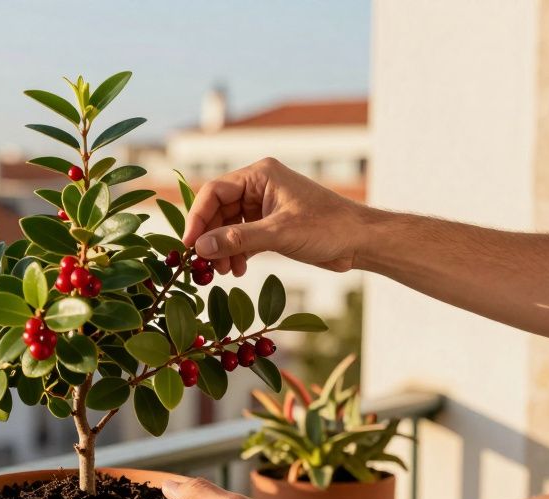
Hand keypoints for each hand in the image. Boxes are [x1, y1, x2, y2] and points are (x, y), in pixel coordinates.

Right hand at [183, 158, 370, 274]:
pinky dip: (236, 253)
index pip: (214, 192)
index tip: (189, 246)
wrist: (359, 241)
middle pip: (218, 211)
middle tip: (206, 266)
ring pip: (228, 227)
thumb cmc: (326, 228)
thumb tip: (199, 249)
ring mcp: (263, 206)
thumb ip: (237, 240)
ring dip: (223, 250)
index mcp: (259, 175)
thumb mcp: (278, 234)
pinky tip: (237, 270)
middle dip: (211, 239)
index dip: (197, 218)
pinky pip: (241, 237)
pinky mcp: (270, 225)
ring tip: (225, 272)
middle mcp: (257, 187)